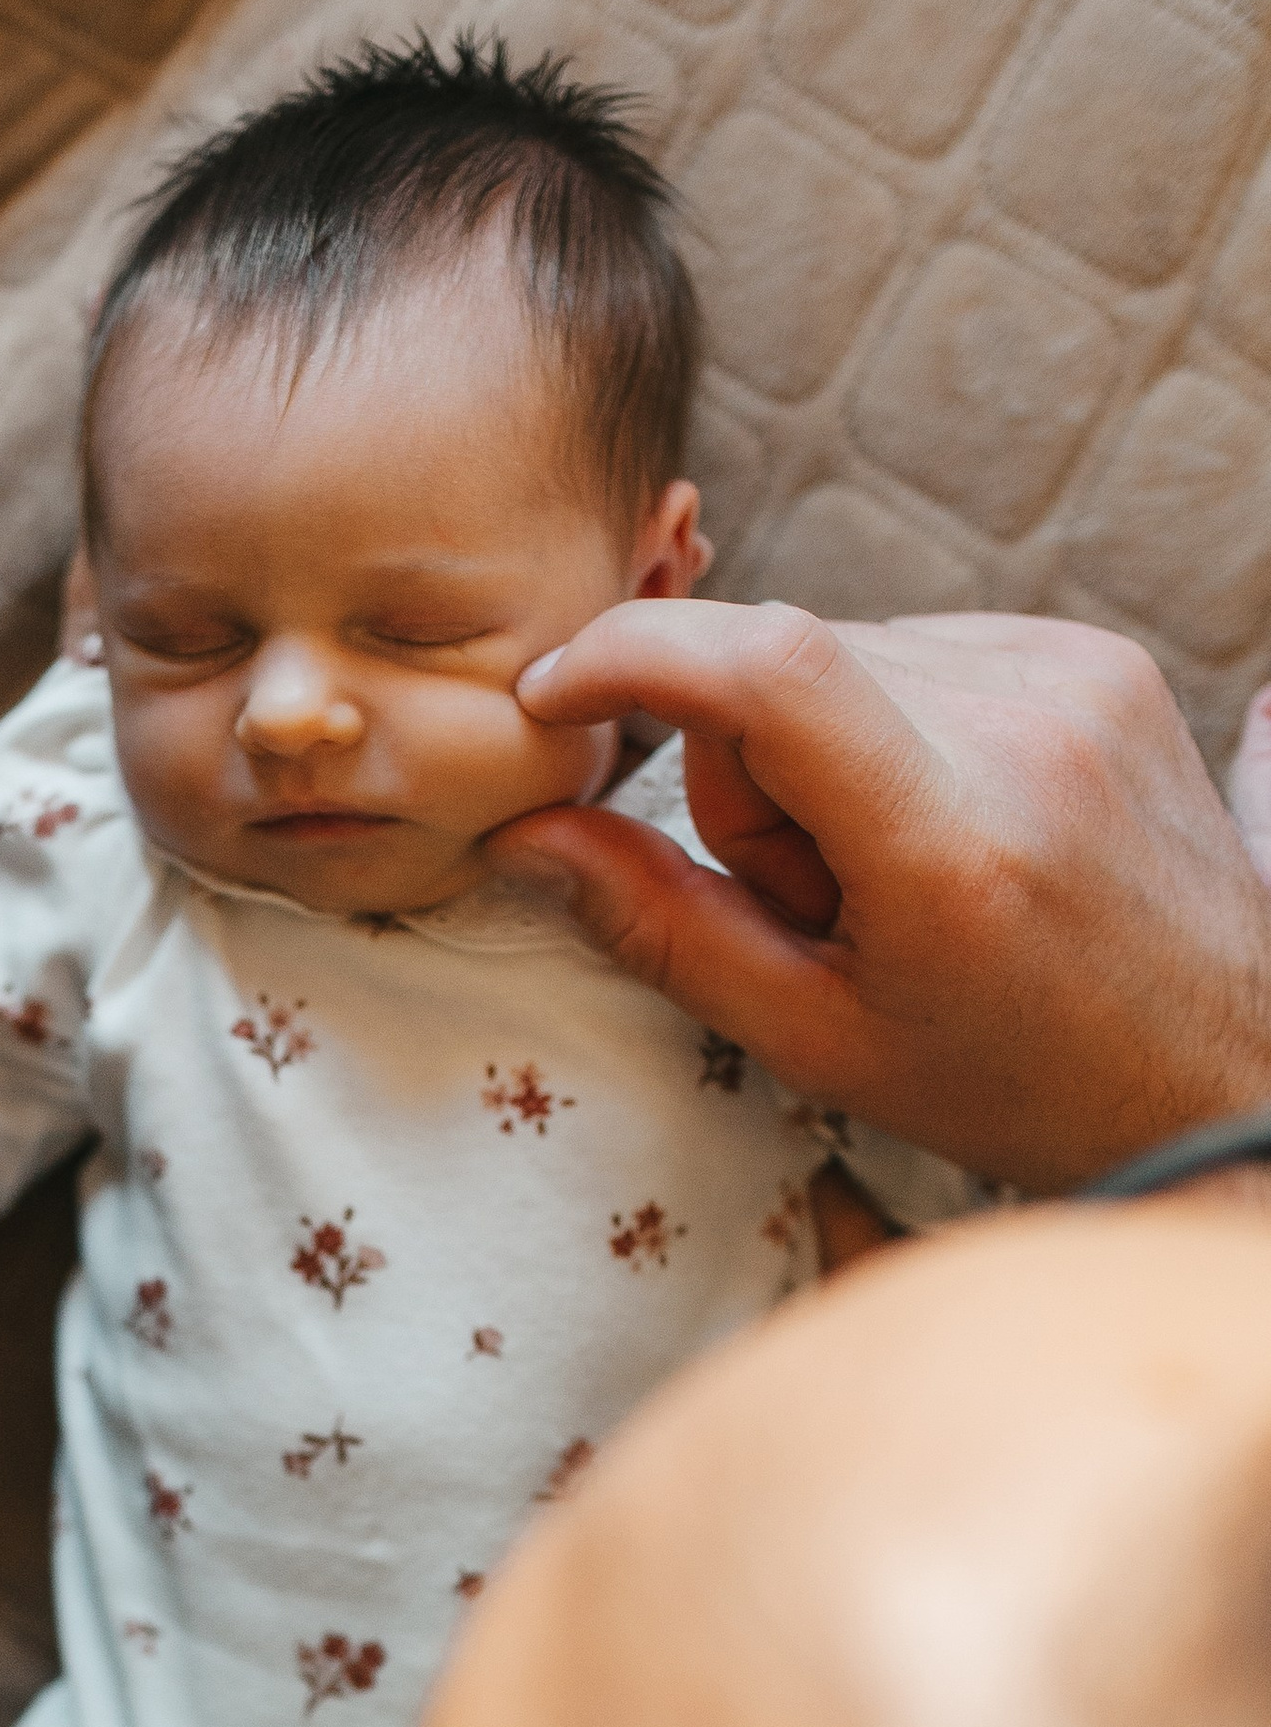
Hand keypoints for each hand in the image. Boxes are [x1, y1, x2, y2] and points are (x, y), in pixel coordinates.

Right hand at [485, 606, 1270, 1192]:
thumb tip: (525, 836)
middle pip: (779, 669)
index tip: (554, 695)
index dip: (632, 656)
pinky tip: (952, 822)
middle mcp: (1026, 730)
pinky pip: (922, 648)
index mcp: (953, 843)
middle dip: (749, 773)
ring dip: (824, 750)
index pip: (766, 668)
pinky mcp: (1101, 654)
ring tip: (900, 870)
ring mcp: (1076, 676)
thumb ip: (661, 929)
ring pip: (844, 654)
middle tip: (819, 899)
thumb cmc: (1018, 1079)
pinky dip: (896, 727)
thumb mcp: (818, 1036)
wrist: (1224, 1064)